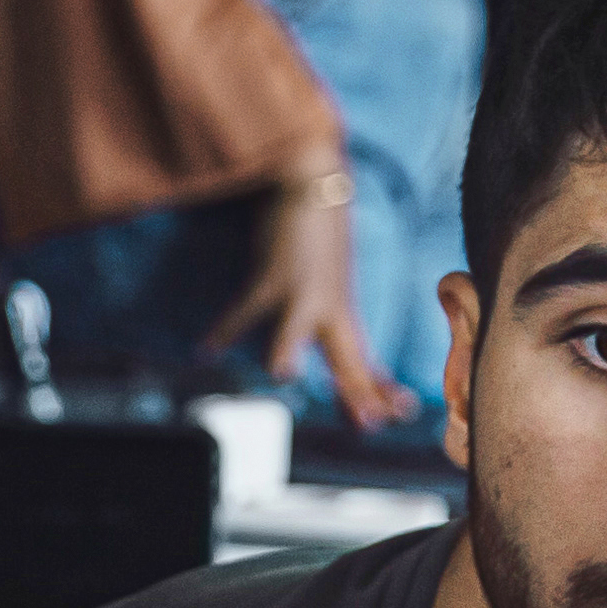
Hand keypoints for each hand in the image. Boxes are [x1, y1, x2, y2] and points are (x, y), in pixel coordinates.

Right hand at [201, 171, 410, 428]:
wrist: (314, 183)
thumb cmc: (319, 237)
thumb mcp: (332, 287)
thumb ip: (333, 322)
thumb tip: (336, 354)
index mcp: (344, 315)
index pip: (369, 363)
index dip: (383, 391)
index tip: (402, 413)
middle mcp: (331, 310)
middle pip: (348, 360)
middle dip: (359, 393)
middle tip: (370, 423)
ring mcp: (303, 294)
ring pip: (297, 330)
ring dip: (288, 350)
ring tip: (282, 374)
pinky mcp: (273, 276)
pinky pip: (244, 309)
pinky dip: (222, 331)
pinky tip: (204, 350)